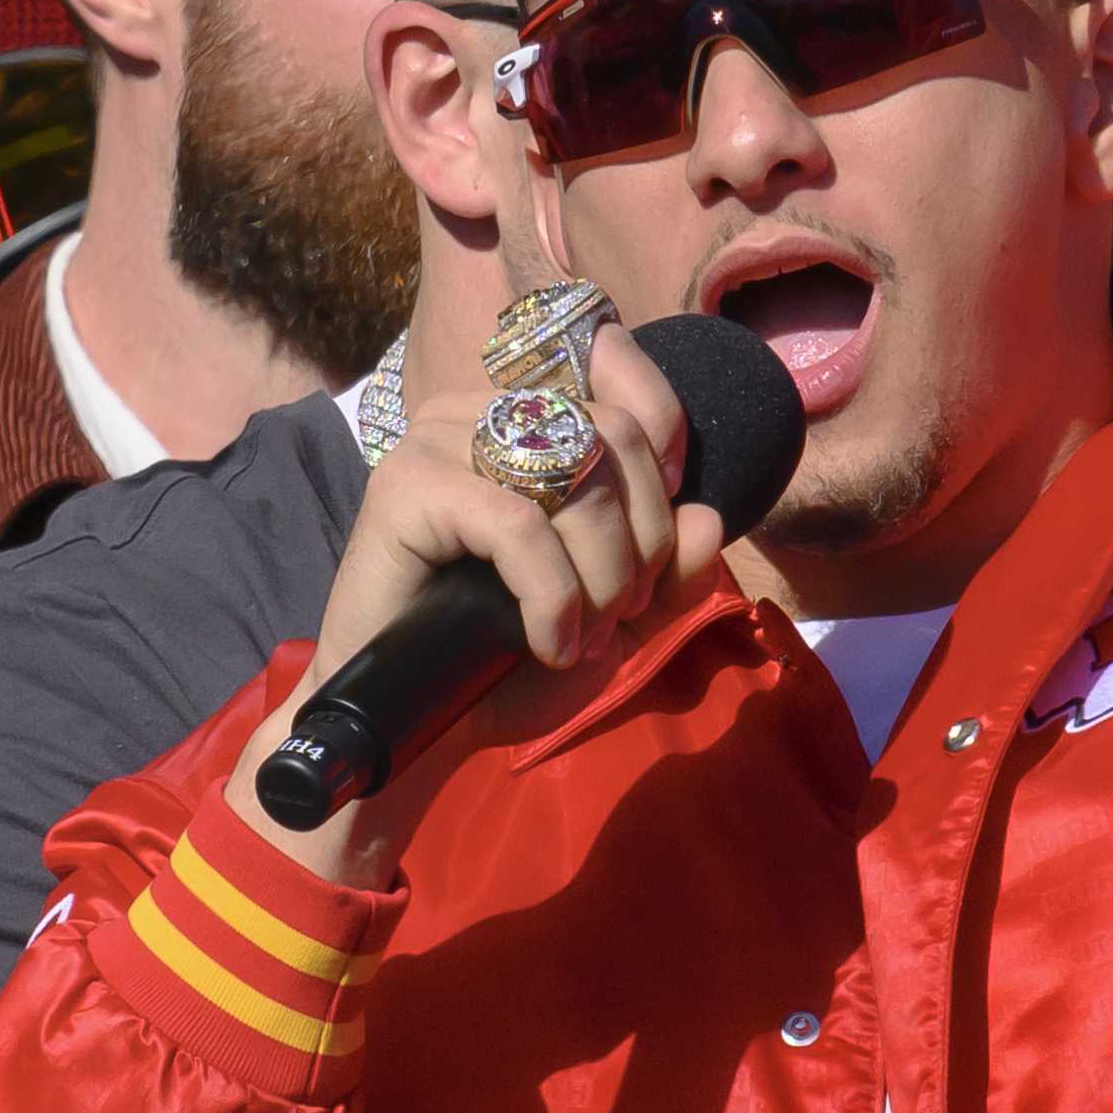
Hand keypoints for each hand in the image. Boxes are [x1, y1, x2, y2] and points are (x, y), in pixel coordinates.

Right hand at [232, 326, 707, 879]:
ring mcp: (437, 441)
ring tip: (580, 638)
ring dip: (601, 575)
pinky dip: (552, 595)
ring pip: (570, 480)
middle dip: (640, 542)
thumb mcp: (613, 621)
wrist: (417, 720)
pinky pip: (518, 525)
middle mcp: (479, 411)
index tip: (661, 547)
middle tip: (617, 616)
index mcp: (526, 420)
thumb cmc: (504, 664)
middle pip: (611, 439)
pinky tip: (547, 643)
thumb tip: (707, 518)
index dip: (667, 453)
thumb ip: (669, 573)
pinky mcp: (405, 486)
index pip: (624, 391)